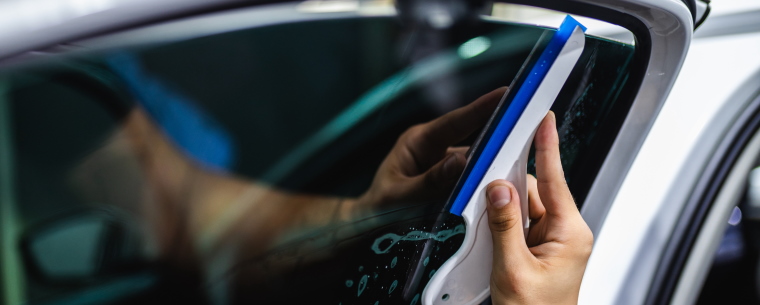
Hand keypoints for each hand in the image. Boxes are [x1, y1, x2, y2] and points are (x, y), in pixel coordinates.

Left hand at [352, 87, 506, 210]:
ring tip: (519, 164)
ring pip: (475, 159)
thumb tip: (461, 161)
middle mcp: (434, 147)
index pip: (455, 121)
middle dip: (498, 132)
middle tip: (528, 125)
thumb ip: (430, 181)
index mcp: (418, 141)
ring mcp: (443, 162)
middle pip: (472, 136)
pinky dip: (485, 182)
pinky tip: (502, 189)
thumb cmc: (379, 209)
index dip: (481, 108)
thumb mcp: (400, 197)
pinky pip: (472, 177)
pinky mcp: (450, 179)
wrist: (369, 225)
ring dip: (493, 163)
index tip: (506, 94)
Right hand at [485, 112, 592, 304]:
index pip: (557, 179)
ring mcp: (554, 241)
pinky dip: (504, 223)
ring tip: (490, 233)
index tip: (544, 119)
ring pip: (524, 206)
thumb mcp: (512, 269)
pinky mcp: (542, 248)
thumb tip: (498, 189)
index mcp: (570, 234)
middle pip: (534, 191)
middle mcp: (566, 233)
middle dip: (509, 190)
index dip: (547, 146)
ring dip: (504, 211)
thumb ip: (504, 225)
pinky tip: (493, 235)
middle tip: (485, 188)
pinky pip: (521, 222)